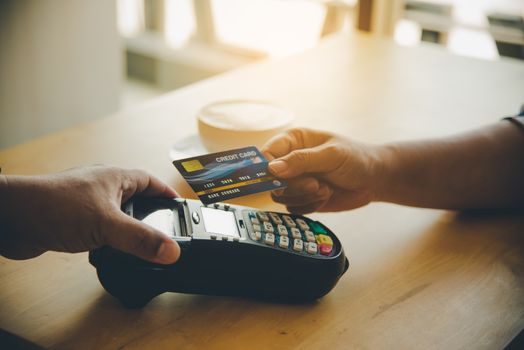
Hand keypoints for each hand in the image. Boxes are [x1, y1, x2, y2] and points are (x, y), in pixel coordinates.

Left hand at [0, 165, 180, 263]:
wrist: (12, 218)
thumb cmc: (53, 205)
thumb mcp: (106, 224)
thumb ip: (140, 239)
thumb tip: (172, 251)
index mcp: (115, 178)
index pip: (150, 180)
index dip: (166, 193)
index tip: (180, 207)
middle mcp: (102, 188)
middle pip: (136, 197)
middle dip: (150, 213)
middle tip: (164, 230)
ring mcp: (87, 203)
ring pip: (117, 215)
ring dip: (128, 228)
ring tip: (140, 245)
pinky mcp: (73, 220)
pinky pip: (101, 229)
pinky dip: (109, 240)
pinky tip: (110, 252)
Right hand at [262, 128, 385, 213]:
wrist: (374, 179)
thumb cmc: (356, 159)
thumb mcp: (331, 155)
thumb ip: (302, 160)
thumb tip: (272, 169)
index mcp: (293, 141)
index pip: (266, 153)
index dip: (266, 168)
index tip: (278, 180)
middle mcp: (290, 160)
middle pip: (271, 179)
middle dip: (294, 186)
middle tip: (316, 184)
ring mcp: (295, 180)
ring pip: (280, 196)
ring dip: (303, 196)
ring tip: (325, 189)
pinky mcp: (301, 198)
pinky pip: (292, 208)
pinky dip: (308, 206)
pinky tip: (325, 197)